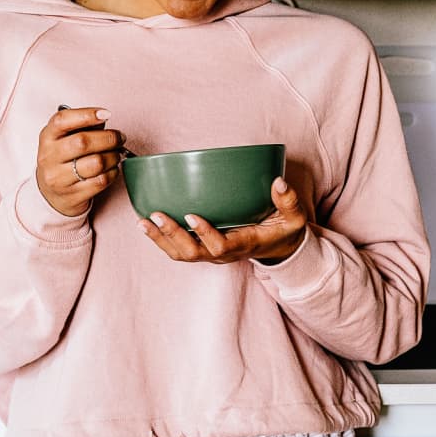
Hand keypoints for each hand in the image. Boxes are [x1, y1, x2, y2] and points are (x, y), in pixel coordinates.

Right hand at [36, 107, 126, 216]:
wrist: (50, 194)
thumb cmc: (62, 160)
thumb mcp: (63, 140)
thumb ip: (81, 127)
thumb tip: (103, 119)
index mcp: (47, 137)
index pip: (62, 120)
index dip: (86, 114)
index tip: (106, 113)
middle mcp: (49, 157)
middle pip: (83, 142)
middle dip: (109, 138)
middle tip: (120, 138)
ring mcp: (59, 179)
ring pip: (96, 163)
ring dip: (113, 156)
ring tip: (116, 154)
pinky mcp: (73, 195)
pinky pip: (101, 181)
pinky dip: (113, 172)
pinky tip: (112, 169)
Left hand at [138, 177, 306, 264]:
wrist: (279, 248)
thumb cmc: (284, 230)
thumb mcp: (294, 218)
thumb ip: (288, 201)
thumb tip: (278, 182)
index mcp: (245, 244)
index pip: (222, 246)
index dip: (205, 234)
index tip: (191, 216)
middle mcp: (224, 253)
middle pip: (194, 253)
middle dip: (172, 236)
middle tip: (154, 216)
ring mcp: (212, 254)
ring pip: (182, 254)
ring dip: (160, 240)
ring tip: (142, 222)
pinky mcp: (204, 249)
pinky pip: (179, 250)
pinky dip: (161, 240)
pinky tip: (146, 224)